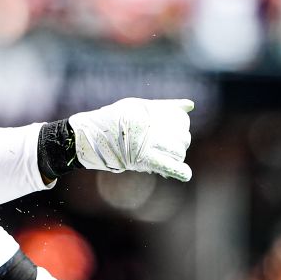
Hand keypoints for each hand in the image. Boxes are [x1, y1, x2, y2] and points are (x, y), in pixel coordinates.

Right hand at [70, 98, 193, 181]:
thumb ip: (164, 106)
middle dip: (180, 142)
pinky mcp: (143, 160)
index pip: (180, 118)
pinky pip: (168, 166)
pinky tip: (185, 174)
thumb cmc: (115, 119)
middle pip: (182, 136)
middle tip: (170, 145)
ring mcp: (147, 143)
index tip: (175, 129)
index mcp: (149, 111)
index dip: (181, 124)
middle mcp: (150, 126)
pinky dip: (179, 171)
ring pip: (178, 152)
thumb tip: (190, 105)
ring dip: (177, 156)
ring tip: (168, 156)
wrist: (90, 136)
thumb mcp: (138, 106)